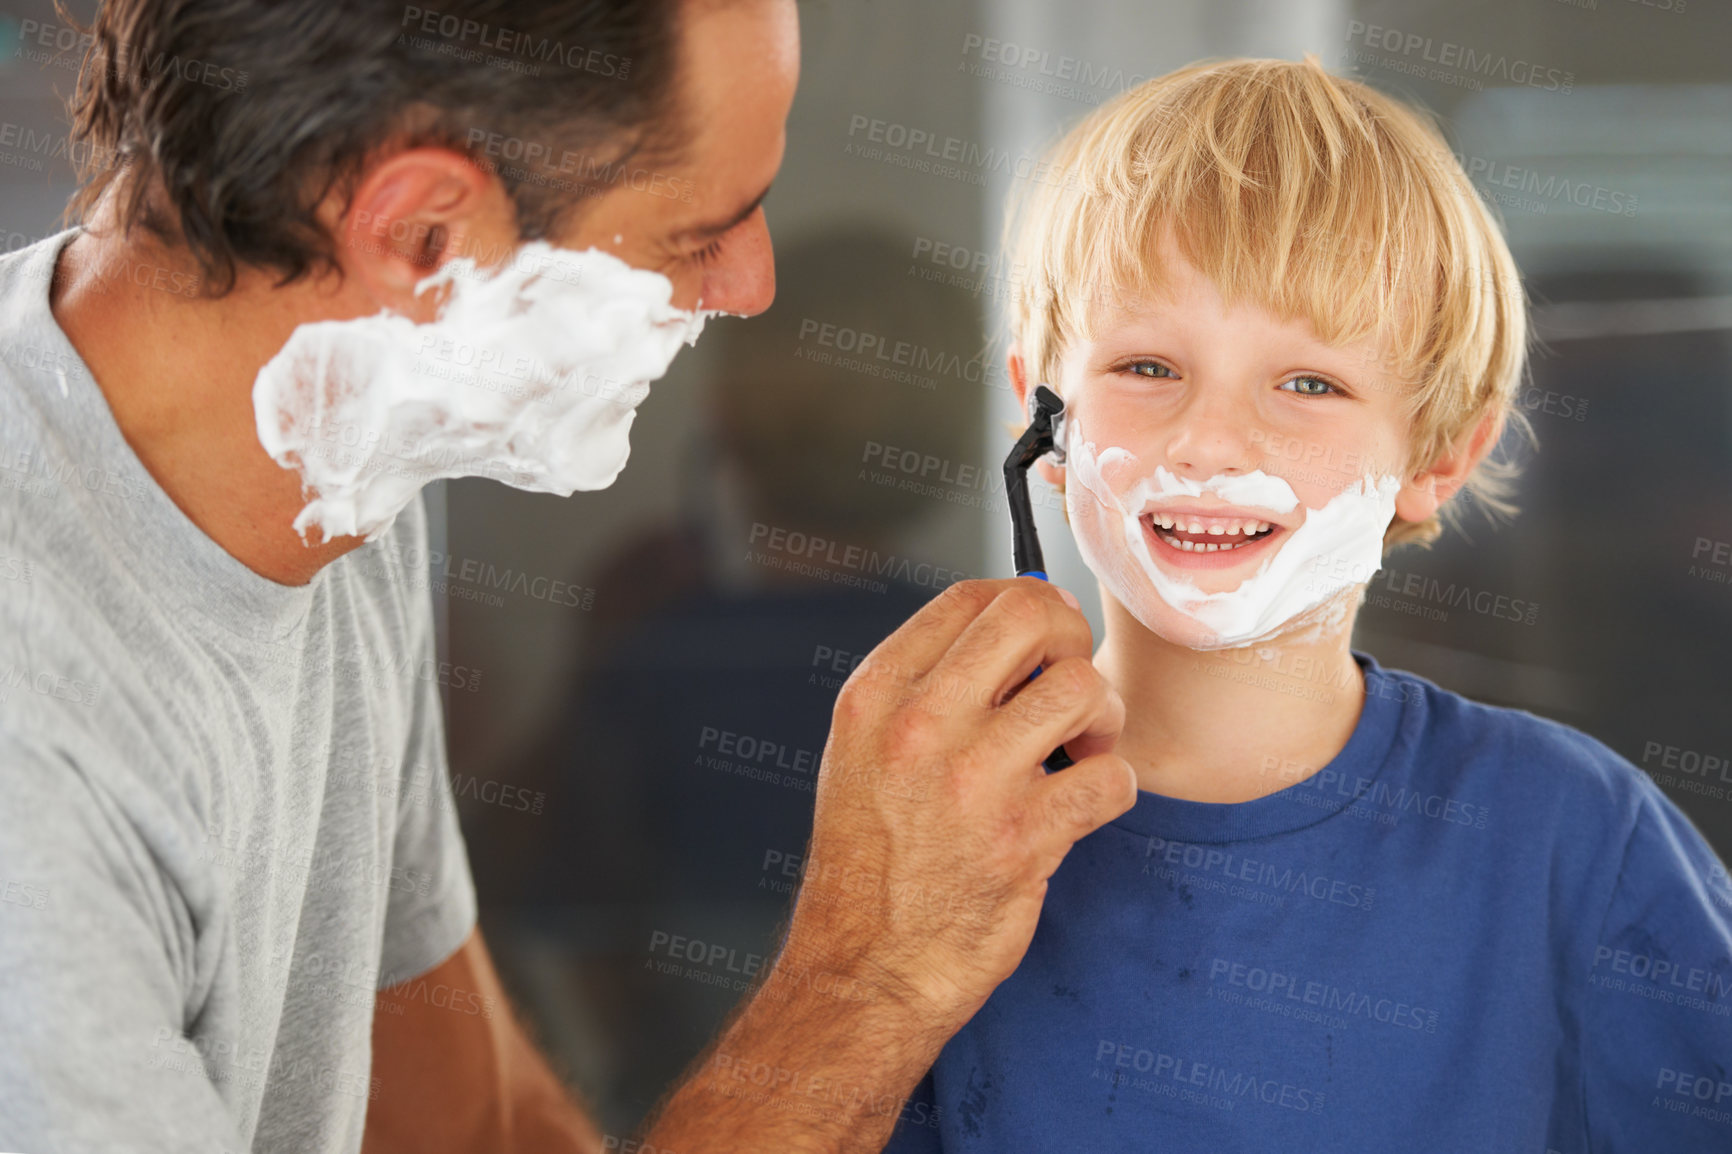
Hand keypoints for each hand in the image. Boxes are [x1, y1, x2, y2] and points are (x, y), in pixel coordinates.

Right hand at [780, 577, 1134, 1037]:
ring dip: (1102, 717)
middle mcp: (919, 724)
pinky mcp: (1023, 839)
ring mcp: (972, 780)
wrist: (867, 968)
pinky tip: (1082, 806)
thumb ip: (928, 686)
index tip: (1046, 638)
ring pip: (1083, 688)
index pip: (971, 597)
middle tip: (1069, 688)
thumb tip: (1021, 626)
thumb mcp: (865, 750)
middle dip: (1071, 642)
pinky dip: (1114, 787)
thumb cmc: (873, 862)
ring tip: (1081, 750)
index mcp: (877, 694)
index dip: (1029, 602)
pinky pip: (1113, 775)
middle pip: (1033, 617)